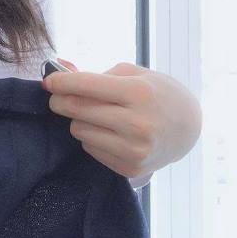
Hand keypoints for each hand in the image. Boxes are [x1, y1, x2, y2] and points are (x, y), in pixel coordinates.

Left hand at [42, 59, 175, 181]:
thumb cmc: (156, 94)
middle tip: (57, 98)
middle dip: (60, 101)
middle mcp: (138, 124)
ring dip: (79, 121)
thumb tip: (60, 69)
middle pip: (77, 110)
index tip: (48, 81)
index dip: (61, 82)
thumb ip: (95, 74)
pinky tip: (109, 132)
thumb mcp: (132, 74)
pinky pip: (91, 149)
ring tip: (96, 115)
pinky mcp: (131, 168)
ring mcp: (135, 150)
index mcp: (139, 93)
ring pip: (80, 131)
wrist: (188, 128)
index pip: (86, 86)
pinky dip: (93, 139)